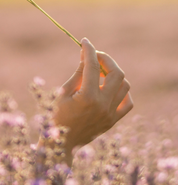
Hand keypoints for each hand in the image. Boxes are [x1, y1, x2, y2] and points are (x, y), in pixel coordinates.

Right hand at [53, 38, 132, 164]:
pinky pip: (127, 102)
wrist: (63, 143)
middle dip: (105, 59)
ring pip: (124, 85)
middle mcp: (102, 105)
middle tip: (94, 54)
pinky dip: (121, 91)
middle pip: (116, 73)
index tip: (84, 41)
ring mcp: (111, 114)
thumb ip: (78, 74)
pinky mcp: (114, 120)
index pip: (92, 66)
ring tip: (99, 70)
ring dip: (113, 73)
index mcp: (87, 97)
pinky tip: (109, 86)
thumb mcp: (63, 92)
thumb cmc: (57, 115)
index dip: (89, 50)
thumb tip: (86, 57)